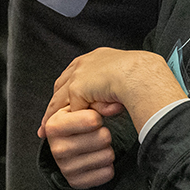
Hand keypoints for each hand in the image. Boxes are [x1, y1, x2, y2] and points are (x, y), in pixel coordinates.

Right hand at [39, 106, 117, 187]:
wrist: (68, 144)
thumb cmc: (76, 122)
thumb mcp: (80, 107)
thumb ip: (97, 102)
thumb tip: (116, 106)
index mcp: (53, 126)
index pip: (93, 120)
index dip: (98, 117)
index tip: (92, 119)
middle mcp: (57, 149)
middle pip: (103, 138)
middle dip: (104, 133)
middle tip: (95, 134)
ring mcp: (66, 168)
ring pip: (108, 155)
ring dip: (107, 149)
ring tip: (96, 146)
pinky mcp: (77, 182)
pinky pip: (107, 173)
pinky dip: (107, 166)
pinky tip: (97, 160)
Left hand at [44, 47, 183, 130]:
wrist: (141, 74)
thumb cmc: (142, 78)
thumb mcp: (123, 82)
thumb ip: (112, 90)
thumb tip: (109, 104)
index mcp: (96, 58)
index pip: (75, 76)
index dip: (68, 92)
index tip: (64, 104)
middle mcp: (84, 63)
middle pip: (62, 85)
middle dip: (55, 104)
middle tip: (47, 120)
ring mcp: (79, 74)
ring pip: (61, 98)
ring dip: (54, 114)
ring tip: (47, 128)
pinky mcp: (78, 87)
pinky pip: (71, 109)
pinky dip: (69, 120)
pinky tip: (64, 130)